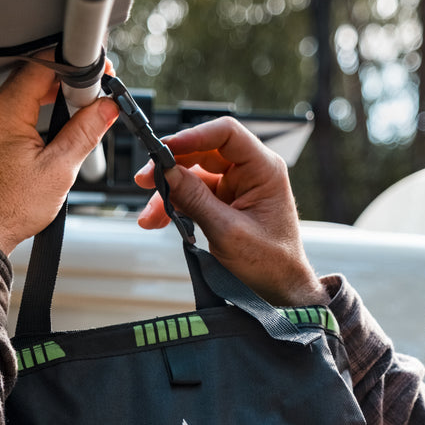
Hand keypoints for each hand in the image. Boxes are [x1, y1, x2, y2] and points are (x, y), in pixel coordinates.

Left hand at [0, 59, 117, 254]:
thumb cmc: (5, 210)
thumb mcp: (58, 170)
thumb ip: (85, 133)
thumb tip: (105, 108)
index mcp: (6, 111)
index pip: (43, 65)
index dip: (76, 65)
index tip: (97, 77)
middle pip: (33, 77)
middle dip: (66, 82)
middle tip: (92, 99)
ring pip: (23, 96)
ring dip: (51, 100)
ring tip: (75, 119)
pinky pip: (12, 115)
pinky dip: (35, 115)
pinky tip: (51, 136)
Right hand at [135, 116, 326, 306]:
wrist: (279, 291)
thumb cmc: (270, 263)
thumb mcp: (227, 231)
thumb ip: (195, 199)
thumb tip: (166, 171)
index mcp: (264, 169)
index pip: (226, 134)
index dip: (192, 136)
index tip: (163, 148)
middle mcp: (251, 171)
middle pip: (202, 152)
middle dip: (171, 166)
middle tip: (145, 180)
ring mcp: (237, 186)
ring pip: (193, 175)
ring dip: (169, 192)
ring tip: (150, 215)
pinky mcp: (225, 202)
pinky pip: (193, 194)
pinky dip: (175, 205)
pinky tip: (158, 220)